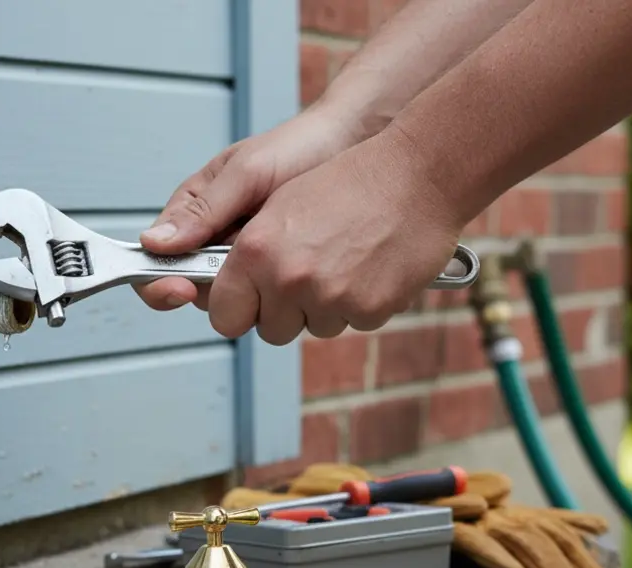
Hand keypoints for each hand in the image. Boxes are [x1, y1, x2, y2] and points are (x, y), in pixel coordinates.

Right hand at [134, 104, 368, 311]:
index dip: (160, 282)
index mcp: (192, 213)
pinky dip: (277, 292)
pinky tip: (296, 270)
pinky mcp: (277, 273)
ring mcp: (247, 260)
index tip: (181, 288)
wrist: (350, 148)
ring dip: (251, 291)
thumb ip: (202, 210)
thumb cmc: (296, 148)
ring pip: (232, 299)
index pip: (156, 260)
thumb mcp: (245, 173)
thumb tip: (154, 243)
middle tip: (247, 271)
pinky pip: (267, 298)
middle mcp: (214, 241)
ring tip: (280, 258)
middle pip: (195, 288)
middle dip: (217, 288)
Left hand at [203, 127, 463, 343]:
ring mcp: (330, 298)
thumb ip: (244, 252)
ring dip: (324, 305)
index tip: (248, 300)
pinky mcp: (368, 310)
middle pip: (270, 330)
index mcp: (256, 251)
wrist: (417, 175)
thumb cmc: (349, 181)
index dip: (237, 308)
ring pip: (314, 327)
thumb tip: (214, 285)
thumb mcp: (278, 203)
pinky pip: (353, 323)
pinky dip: (360, 302)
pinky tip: (370, 265)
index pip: (224, 315)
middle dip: (284, 310)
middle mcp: (288, 279)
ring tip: (344, 258)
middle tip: (305, 272)